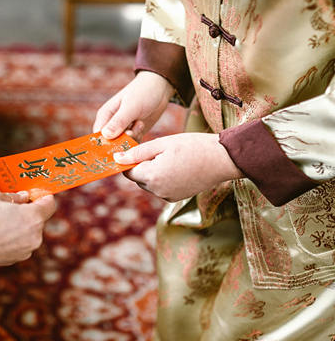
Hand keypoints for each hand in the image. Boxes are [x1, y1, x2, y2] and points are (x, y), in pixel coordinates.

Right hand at [0, 191, 55, 268]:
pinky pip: (20, 243)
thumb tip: (24, 197)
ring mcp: (26, 251)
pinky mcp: (15, 260)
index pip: (50, 204)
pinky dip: (12, 237)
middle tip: (9, 205)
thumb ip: (14, 197)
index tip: (32, 193)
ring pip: (29, 232)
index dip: (42, 196)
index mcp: (32, 218)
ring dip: (19, 225)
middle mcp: (35, 236)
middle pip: (38, 219)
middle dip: (27, 211)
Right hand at [93, 71, 174, 141]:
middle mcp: (111, 125)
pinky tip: (142, 126)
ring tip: (139, 123)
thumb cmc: (142, 93)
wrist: (159, 89)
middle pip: (111, 143)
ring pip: (123, 144)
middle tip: (132, 130)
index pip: (98, 136)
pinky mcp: (133, 133)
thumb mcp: (131, 106)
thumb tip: (105, 135)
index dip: (105, 143)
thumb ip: (119, 121)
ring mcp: (122, 130)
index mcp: (105, 116)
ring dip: (132, 139)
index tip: (116, 144)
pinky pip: (132, 144)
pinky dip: (137, 140)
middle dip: (121, 141)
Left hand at [113, 133, 243, 201]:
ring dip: (153, 170)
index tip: (135, 148)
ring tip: (170, 156)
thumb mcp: (162, 143)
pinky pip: (161, 187)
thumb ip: (137, 152)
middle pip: (138, 178)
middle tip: (157, 149)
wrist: (223, 159)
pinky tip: (177, 165)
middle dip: (142, 164)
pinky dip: (163, 177)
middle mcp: (158, 191)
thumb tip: (117, 158)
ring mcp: (168, 196)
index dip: (129, 159)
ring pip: (150, 182)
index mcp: (152, 177)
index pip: (128, 171)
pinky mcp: (177, 197)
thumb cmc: (193, 146)